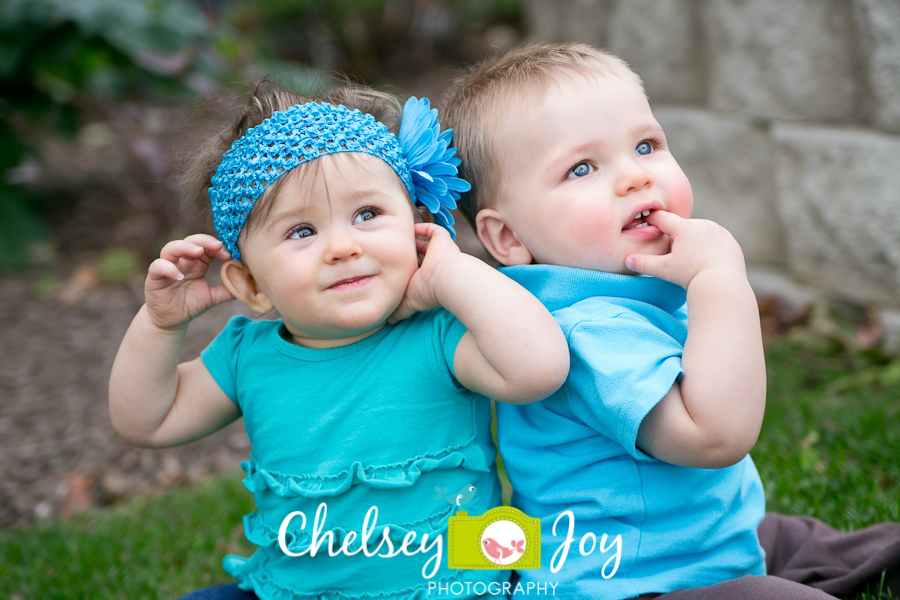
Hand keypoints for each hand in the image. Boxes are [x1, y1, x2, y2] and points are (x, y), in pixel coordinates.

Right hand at [145, 234, 234, 330]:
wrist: (171, 322)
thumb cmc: (191, 305)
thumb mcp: (213, 297)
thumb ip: (228, 289)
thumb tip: (249, 286)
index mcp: (197, 262)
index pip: (206, 246)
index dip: (217, 246)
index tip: (230, 254)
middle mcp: (182, 261)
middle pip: (190, 241)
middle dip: (204, 241)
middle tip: (217, 246)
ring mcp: (167, 267)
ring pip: (171, 248)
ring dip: (185, 247)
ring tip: (198, 252)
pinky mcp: (154, 277)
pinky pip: (157, 266)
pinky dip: (168, 267)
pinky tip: (179, 276)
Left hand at [388, 223, 461, 322]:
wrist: (448, 280)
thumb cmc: (428, 292)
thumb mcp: (409, 302)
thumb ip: (399, 310)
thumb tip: (388, 321)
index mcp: (428, 278)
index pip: (416, 272)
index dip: (406, 269)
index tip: (392, 266)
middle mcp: (435, 265)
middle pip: (421, 257)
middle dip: (410, 254)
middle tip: (394, 250)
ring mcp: (440, 252)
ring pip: (427, 244)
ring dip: (415, 240)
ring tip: (399, 237)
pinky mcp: (443, 240)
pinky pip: (434, 230)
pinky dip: (424, 228)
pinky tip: (412, 228)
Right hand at [624, 211, 745, 288]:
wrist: (723, 285)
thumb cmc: (691, 276)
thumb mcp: (665, 270)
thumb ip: (644, 263)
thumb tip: (627, 260)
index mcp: (684, 228)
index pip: (662, 218)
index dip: (652, 219)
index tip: (646, 220)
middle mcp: (702, 224)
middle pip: (682, 227)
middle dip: (676, 236)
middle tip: (672, 253)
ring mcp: (717, 231)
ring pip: (699, 232)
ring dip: (693, 240)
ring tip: (691, 258)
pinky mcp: (729, 240)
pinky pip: (714, 239)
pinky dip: (709, 246)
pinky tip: (706, 259)